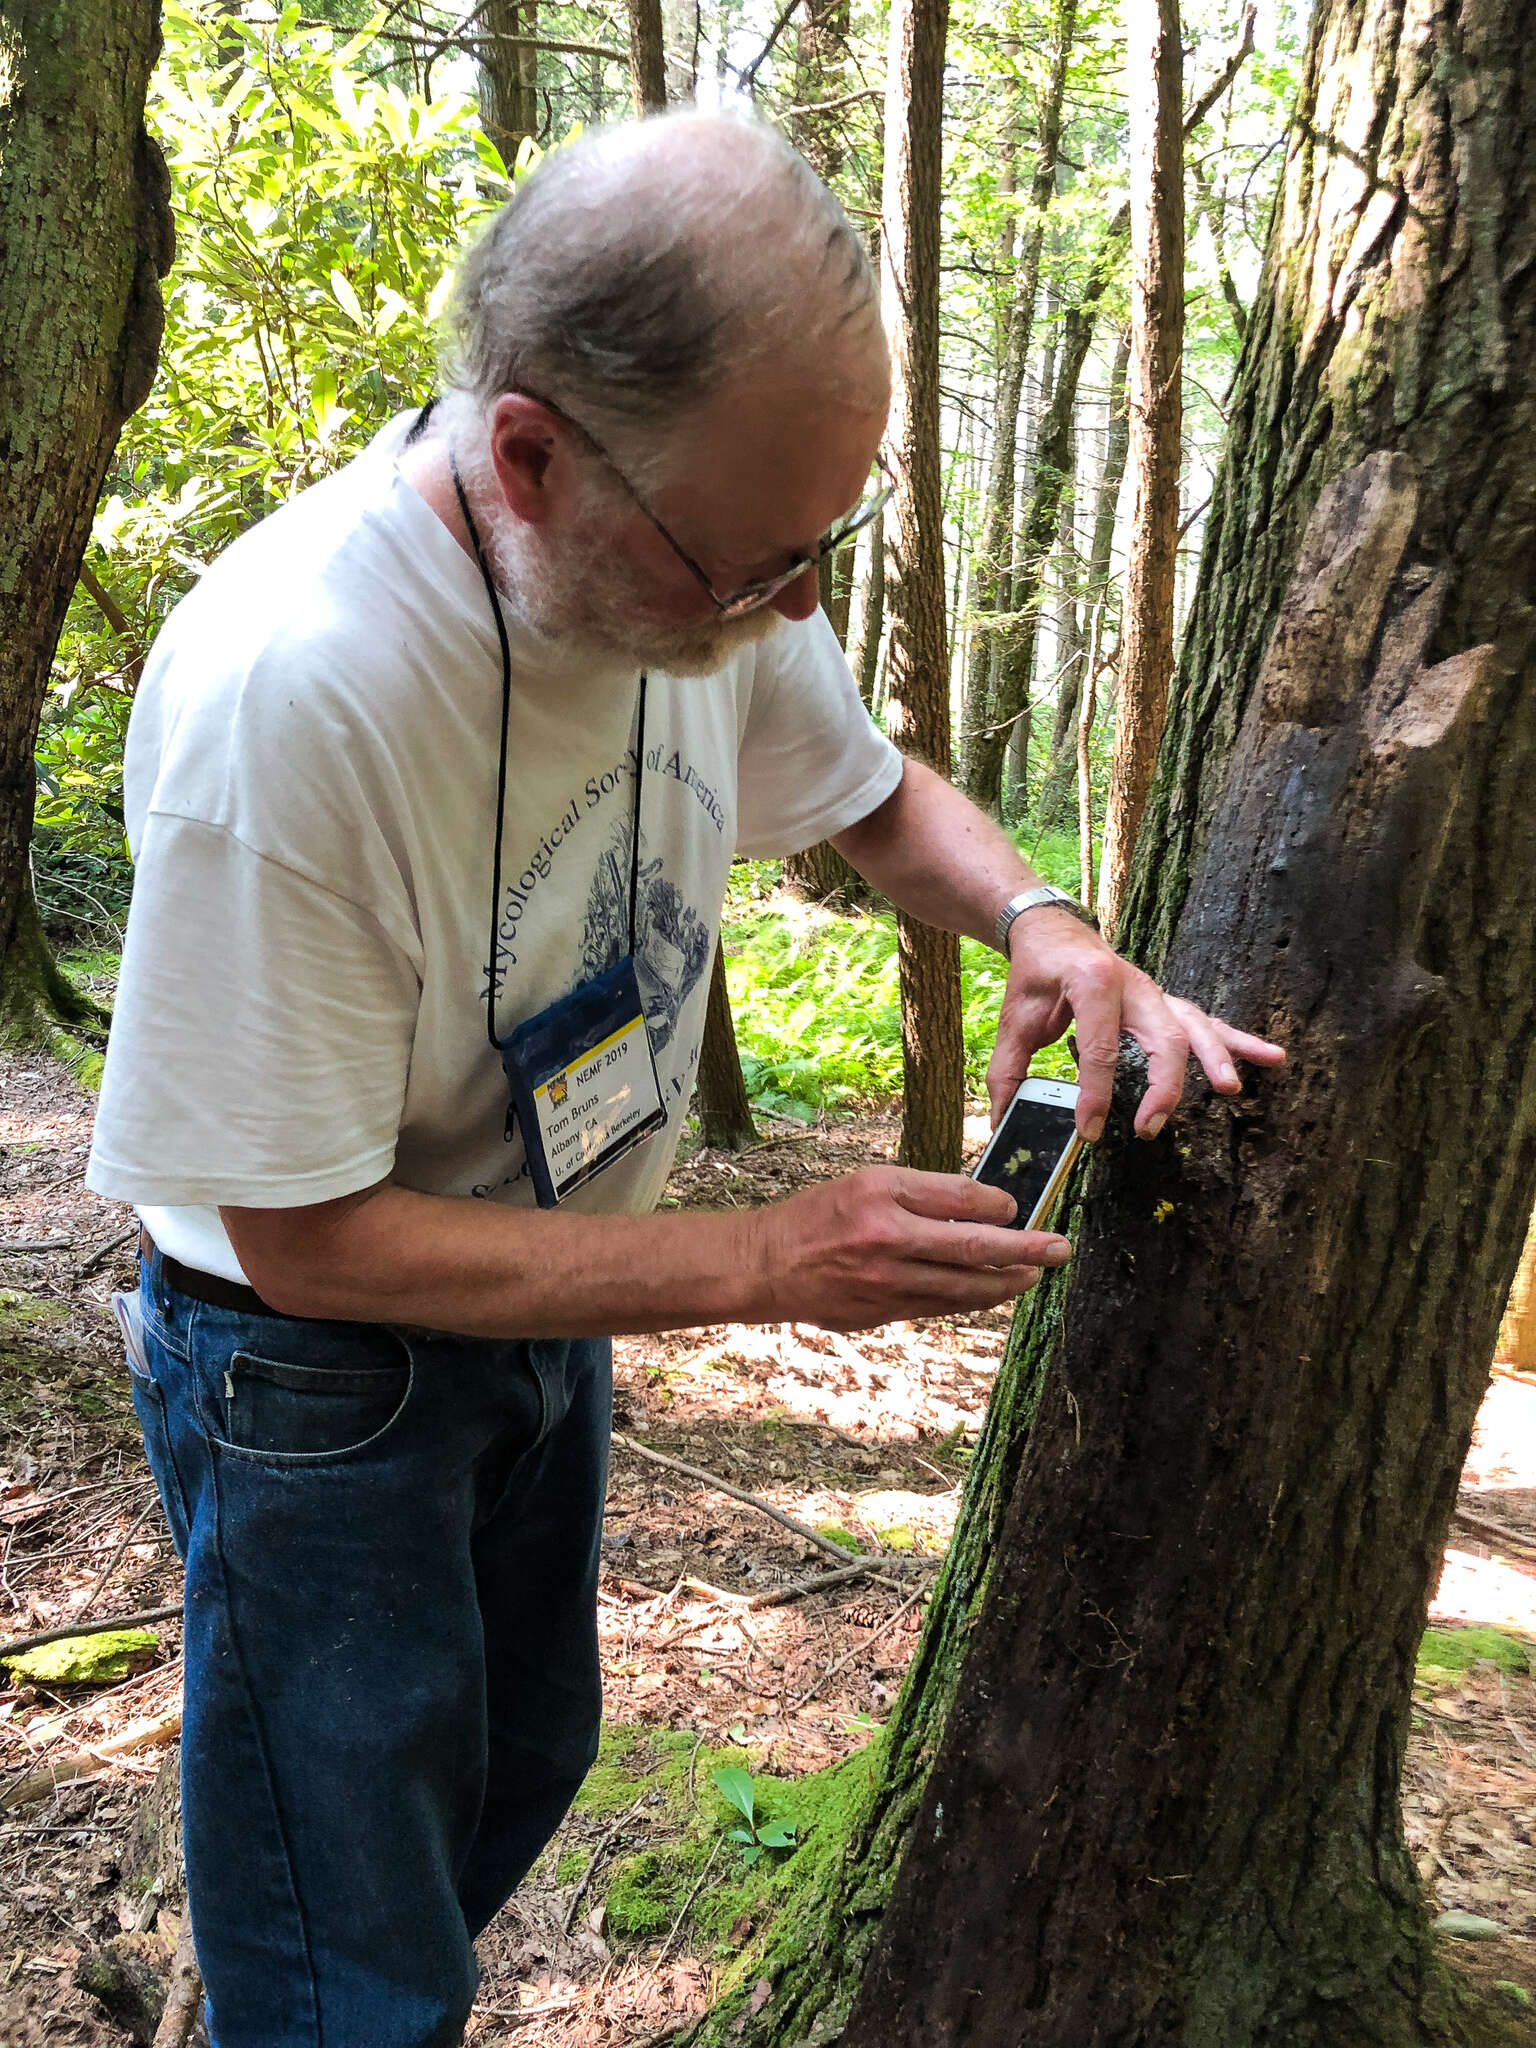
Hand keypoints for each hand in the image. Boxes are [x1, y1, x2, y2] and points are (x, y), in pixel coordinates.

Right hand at [753, 1166, 1071, 1333]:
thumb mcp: (865, 1183)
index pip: (959, 1198)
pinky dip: (970, 1300)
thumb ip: (920, 1194)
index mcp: (883, 1195)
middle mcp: (887, 1239)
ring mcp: (886, 1282)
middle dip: (1025, 1249)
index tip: (1017, 1207)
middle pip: (973, 1247)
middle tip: (1059, 1248)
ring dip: (1005, 1283)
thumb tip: (981, 1207)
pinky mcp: (882, 1313)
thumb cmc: (819, 1216)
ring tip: (1032, 1276)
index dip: (998, 1205)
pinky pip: (939, 1307)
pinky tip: (990, 1292)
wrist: (767, 1264)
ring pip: (963, 1288)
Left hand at [989, 907, 1286, 1140]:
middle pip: (1162, 1038)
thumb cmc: (1037, 974)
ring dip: (1217, 1058)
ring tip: (1232, 1089)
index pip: (1100, 1047)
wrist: (1053, 930)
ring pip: (1195, 1026)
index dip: (1095, 1093)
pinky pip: (1207, 1022)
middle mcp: (1134, 985)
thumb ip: (1009, 1069)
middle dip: (1162, 1086)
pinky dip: (1238, 1041)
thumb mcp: (1015, 1019)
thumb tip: (1006, 1119)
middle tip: (1149, 1126)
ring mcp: (1155, 993)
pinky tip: (1271, 1058)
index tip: (1088, 1129)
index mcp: (1092, 983)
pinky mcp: (1166, 1003)